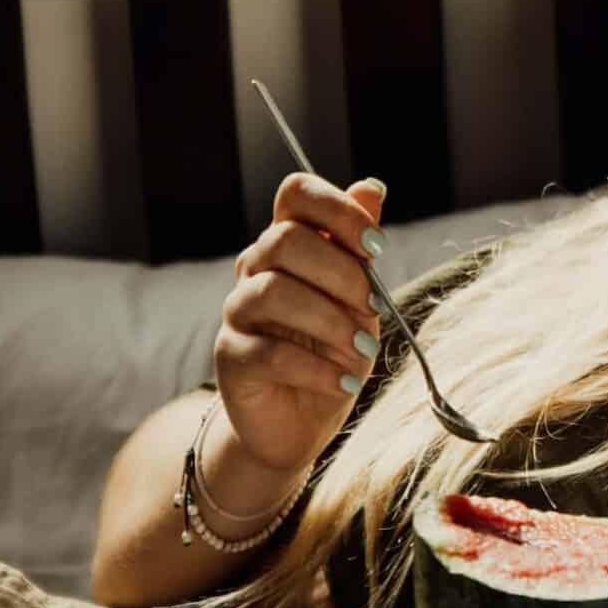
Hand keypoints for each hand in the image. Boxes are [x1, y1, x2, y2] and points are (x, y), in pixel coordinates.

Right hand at [213, 172, 388, 475]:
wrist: (300, 420)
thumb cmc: (331, 350)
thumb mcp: (359, 298)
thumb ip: (359, 247)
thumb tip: (372, 187)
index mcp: (288, 243)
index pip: (296, 193)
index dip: (338, 209)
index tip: (376, 247)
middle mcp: (256, 269)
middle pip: (285, 239)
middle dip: (341, 274)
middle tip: (372, 310)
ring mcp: (238, 312)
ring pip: (273, 292)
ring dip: (331, 322)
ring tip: (363, 351)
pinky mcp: (231, 358)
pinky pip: (270, 352)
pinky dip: (317, 368)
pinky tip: (343, 383)